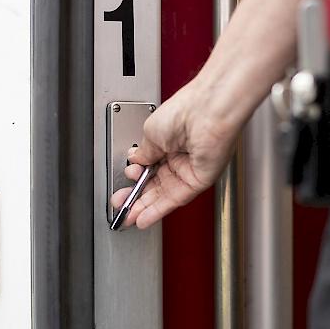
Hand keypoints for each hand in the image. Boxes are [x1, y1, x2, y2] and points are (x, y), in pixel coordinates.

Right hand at [109, 81, 239, 228]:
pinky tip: (144, 217)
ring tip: (128, 217)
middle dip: (136, 197)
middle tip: (121, 205)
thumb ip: (143, 152)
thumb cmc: (185, 111)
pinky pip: (177, 198)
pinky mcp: (200, 179)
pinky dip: (159, 210)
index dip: (135, 179)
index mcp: (168, 140)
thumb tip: (134, 161)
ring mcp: (190, 168)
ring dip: (145, 207)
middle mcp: (181, 155)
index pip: (149, 166)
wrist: (208, 112)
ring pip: (164, 194)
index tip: (122, 186)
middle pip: (156, 183)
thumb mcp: (151, 132)